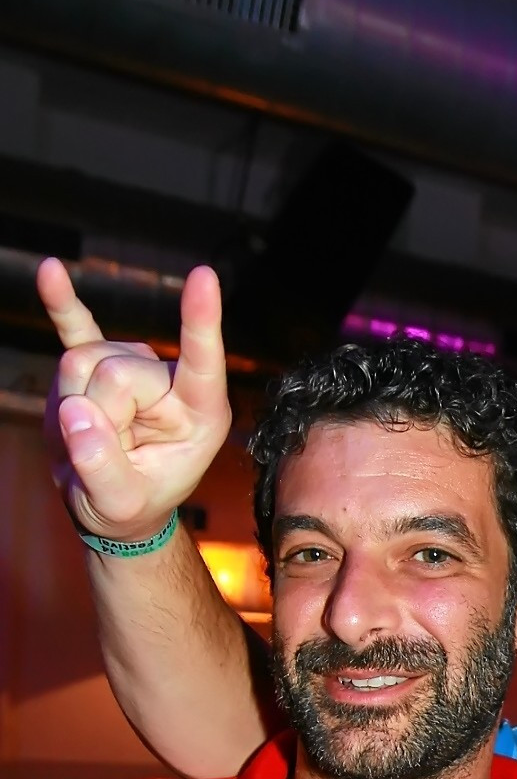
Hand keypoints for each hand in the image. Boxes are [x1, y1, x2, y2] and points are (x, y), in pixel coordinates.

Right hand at [37, 258, 230, 542]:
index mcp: (199, 413)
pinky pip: (77, 327)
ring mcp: (134, 365)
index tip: (204, 276)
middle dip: (92, 415)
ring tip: (90, 436)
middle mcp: (170, 381)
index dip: (200, 323)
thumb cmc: (130, 506)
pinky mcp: (100, 361)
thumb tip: (78, 414)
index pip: (202, 362)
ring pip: (81, 360)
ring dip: (70, 403)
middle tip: (103, 450)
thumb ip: (101, 468)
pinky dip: (61, 303)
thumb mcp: (120, 504)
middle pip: (113, 371)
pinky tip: (50, 273)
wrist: (111, 503)